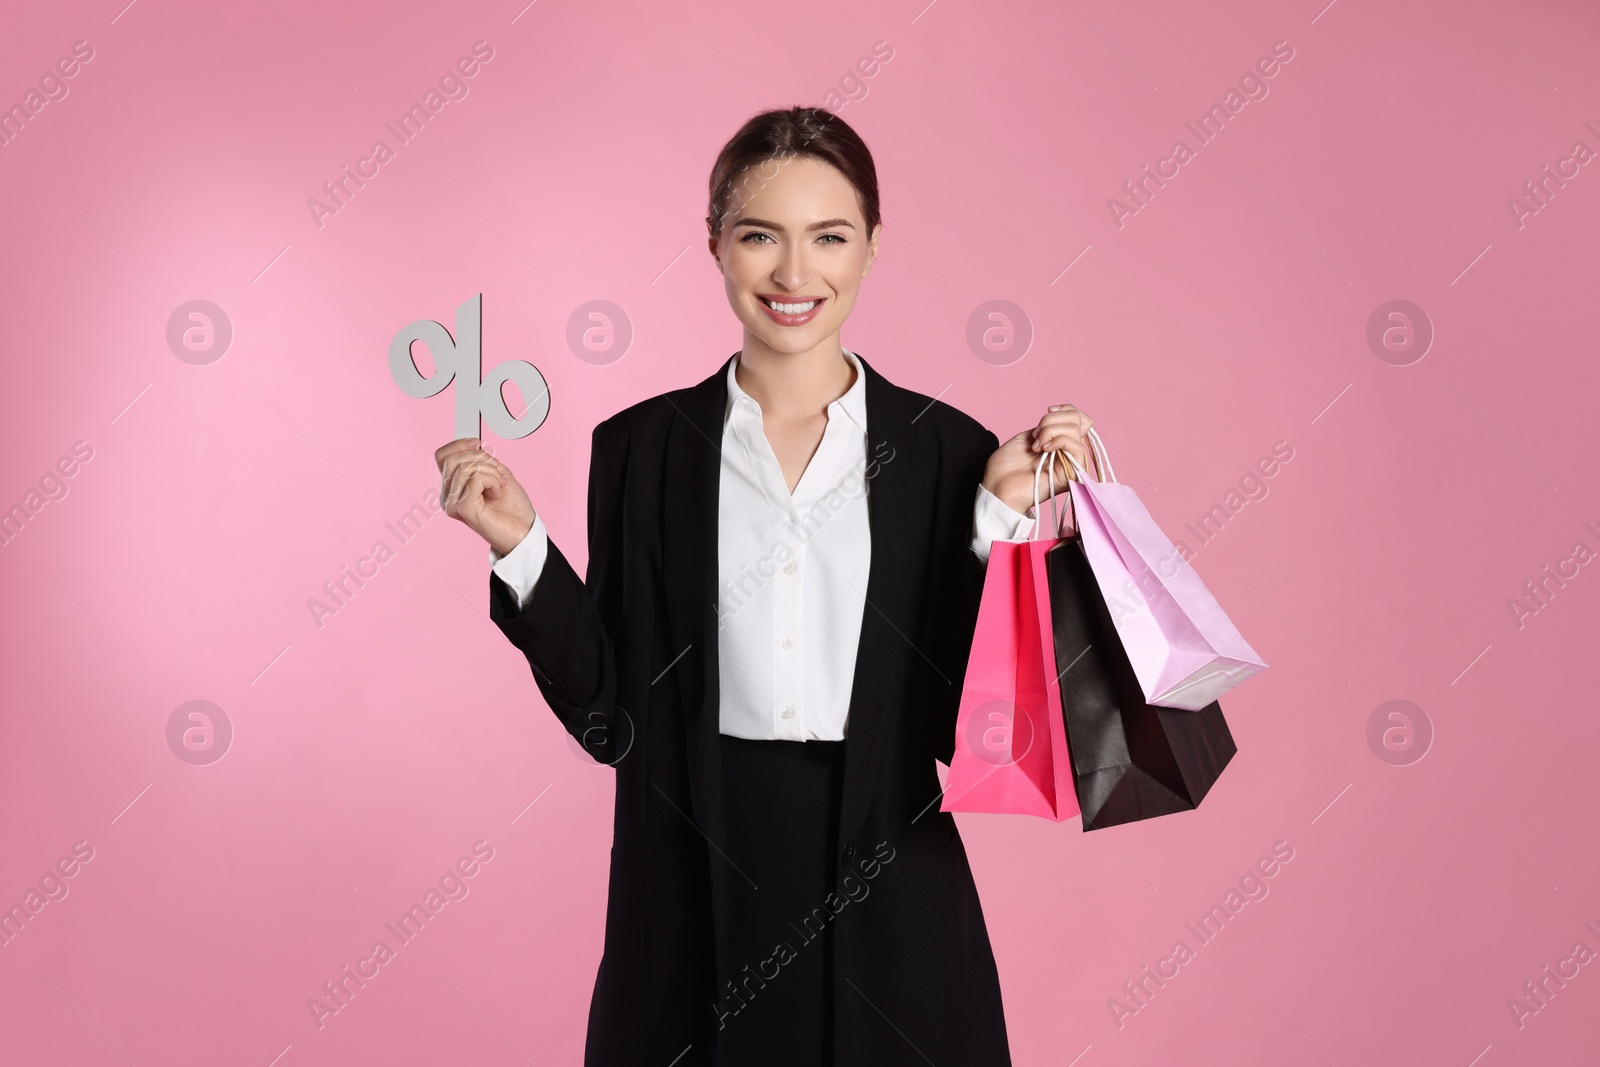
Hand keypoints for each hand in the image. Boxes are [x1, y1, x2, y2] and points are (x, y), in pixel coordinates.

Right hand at [434, 437, 536, 556]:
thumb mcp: (496, 473)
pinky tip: (498, 493)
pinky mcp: (462, 509)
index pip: (442, 457)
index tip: (478, 443)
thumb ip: (480, 461)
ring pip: (465, 467)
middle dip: (481, 460)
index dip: (459, 444)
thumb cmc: (512, 506)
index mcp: (452, 488)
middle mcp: (447, 497)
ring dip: (491, 471)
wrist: (524, 530)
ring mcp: (452, 504)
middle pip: (453, 459)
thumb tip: (472, 447)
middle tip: (497, 475)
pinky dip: (493, 480)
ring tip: (499, 486)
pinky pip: (475, 478)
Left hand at [982, 404, 1097, 514]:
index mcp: (1059, 443)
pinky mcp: (1071, 474)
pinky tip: (1043, 450)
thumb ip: (1048, 427)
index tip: (1047, 410)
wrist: (997, 487)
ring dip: (1050, 431)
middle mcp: (1068, 452)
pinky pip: (1077, 447)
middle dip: (1052, 420)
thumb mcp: (1028, 436)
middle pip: (1078, 420)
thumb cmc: (1007, 466)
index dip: (1066, 409)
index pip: (1079, 419)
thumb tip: (1064, 419)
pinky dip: (1059, 441)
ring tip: (1036, 446)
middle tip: (1036, 435)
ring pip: (1076, 431)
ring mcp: (1070, 463)